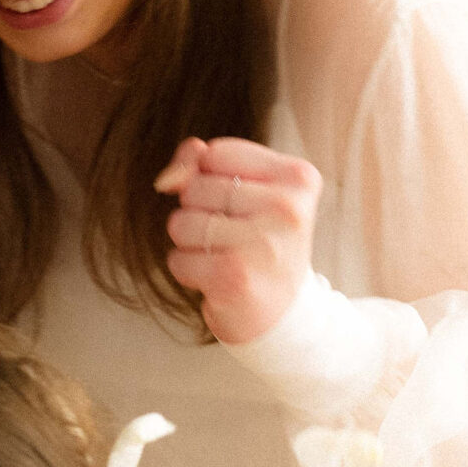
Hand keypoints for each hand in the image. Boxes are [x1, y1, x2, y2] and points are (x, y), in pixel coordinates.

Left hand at [155, 134, 320, 345]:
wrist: (282, 313)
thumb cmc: (259, 243)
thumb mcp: (248, 192)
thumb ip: (202, 165)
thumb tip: (169, 177)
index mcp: (298, 178)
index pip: (217, 153)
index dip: (209, 177)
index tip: (238, 204)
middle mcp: (287, 208)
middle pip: (196, 187)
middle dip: (199, 212)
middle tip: (234, 237)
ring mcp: (262, 244)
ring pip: (181, 222)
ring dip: (191, 243)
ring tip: (225, 256)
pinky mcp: (234, 277)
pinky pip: (178, 259)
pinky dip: (188, 270)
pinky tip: (217, 278)